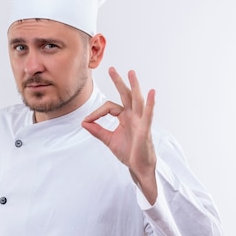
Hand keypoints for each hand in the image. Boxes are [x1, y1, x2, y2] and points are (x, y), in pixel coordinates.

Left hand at [81, 67, 157, 203]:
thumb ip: (97, 131)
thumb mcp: (109, 140)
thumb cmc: (128, 152)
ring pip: (137, 100)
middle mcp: (133, 116)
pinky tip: (151, 93)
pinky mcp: (145, 128)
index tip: (87, 121)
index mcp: (125, 117)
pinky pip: (148, 114)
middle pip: (125, 95)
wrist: (139, 167)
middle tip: (111, 69)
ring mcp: (140, 121)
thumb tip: (84, 123)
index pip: (109, 107)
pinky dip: (150, 104)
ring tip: (131, 73)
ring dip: (134, 86)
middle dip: (118, 82)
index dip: (96, 112)